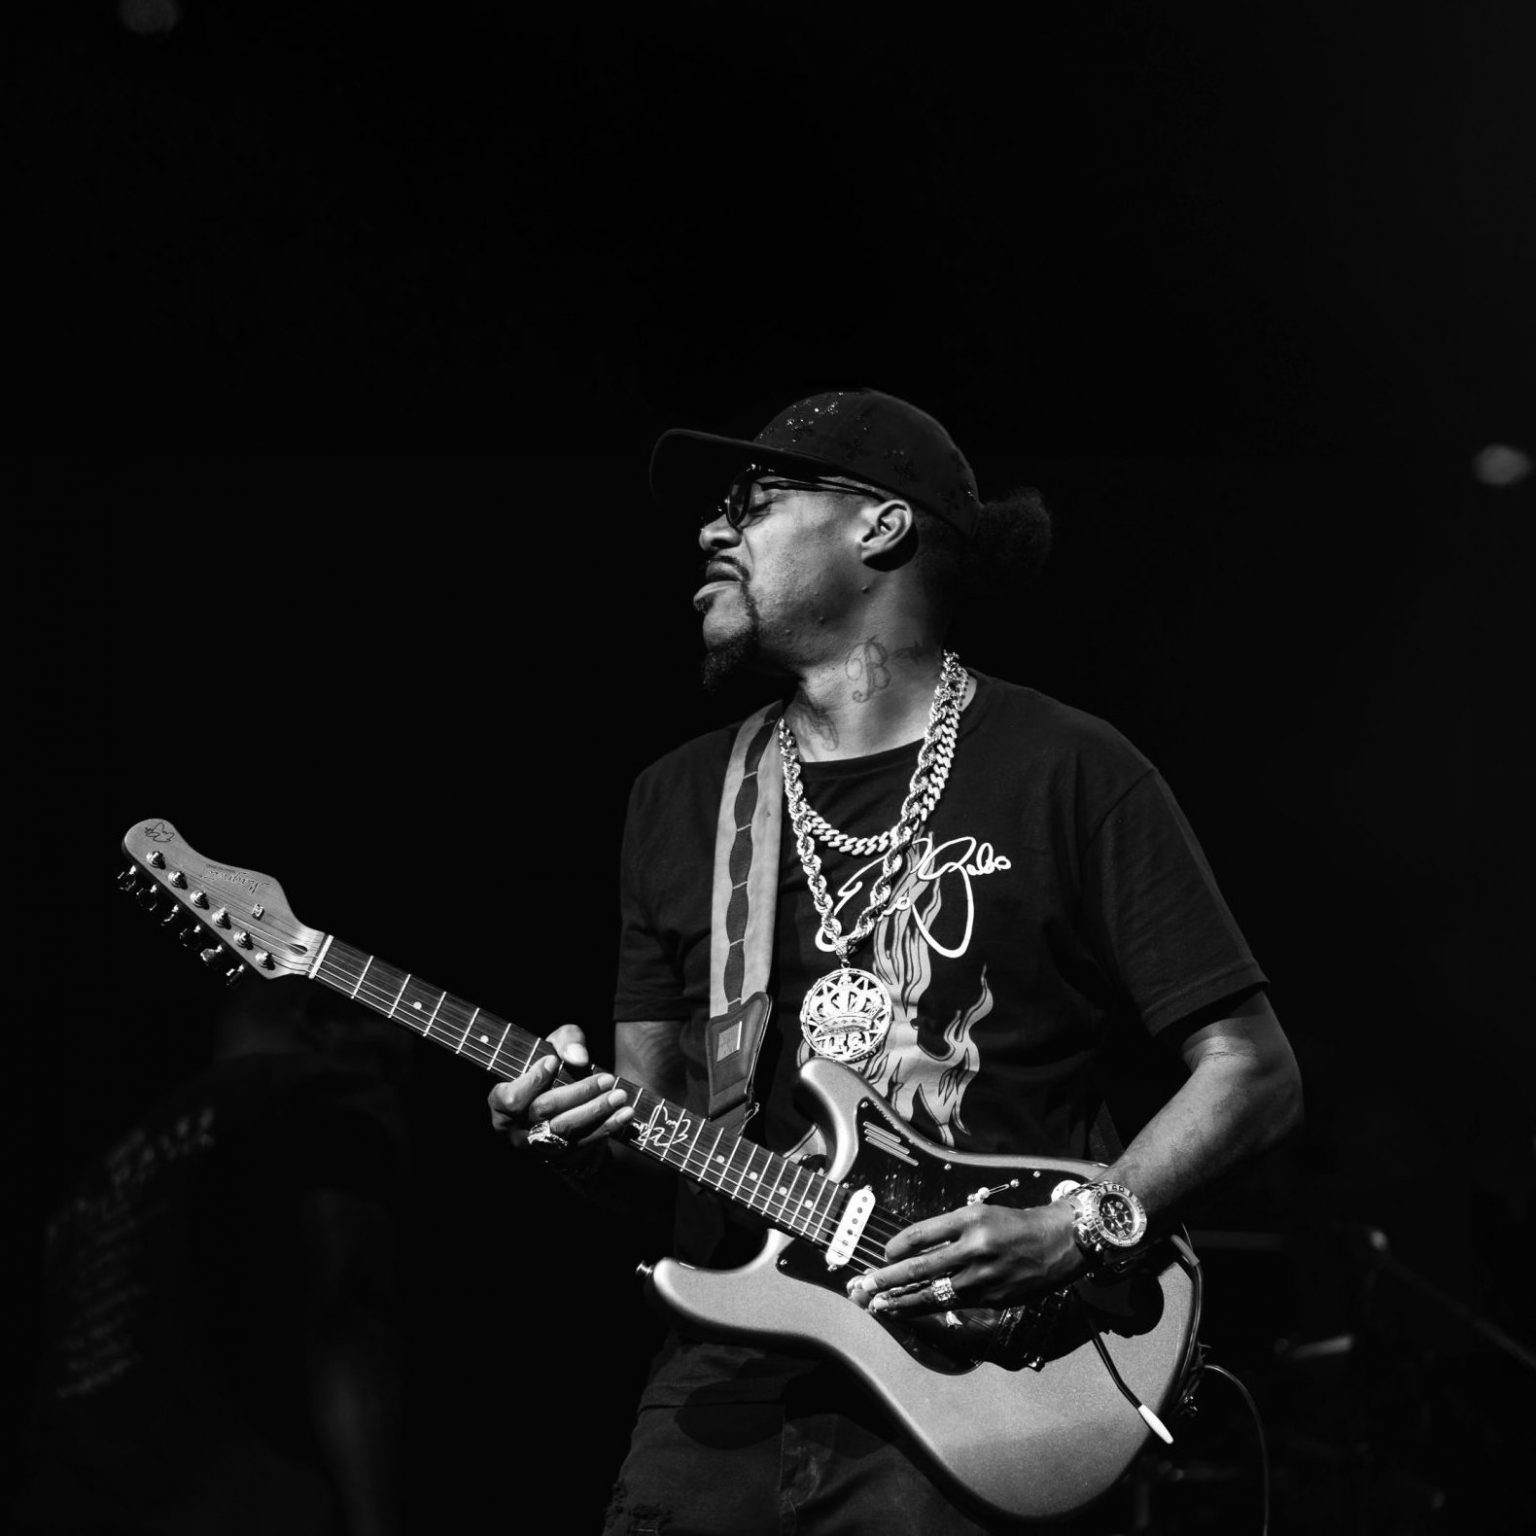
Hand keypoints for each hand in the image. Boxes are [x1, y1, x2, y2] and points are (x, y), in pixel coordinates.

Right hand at [486, 1024, 632, 1153]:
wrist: (566, 1100)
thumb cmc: (553, 1068)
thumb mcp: (555, 1045)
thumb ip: (565, 1040)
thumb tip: (578, 1058)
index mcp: (502, 1106)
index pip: (509, 1099)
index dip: (530, 1081)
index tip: (552, 1061)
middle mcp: (516, 1131)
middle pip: (544, 1112)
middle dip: (577, 1093)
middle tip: (606, 1078)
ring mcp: (540, 1147)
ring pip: (566, 1130)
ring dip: (596, 1111)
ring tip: (619, 1095)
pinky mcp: (563, 1156)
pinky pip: (585, 1142)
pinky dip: (608, 1127)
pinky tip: (625, 1114)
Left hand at [847, 1198, 1084, 1315]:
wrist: (1058, 1243)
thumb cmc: (1013, 1224)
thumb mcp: (980, 1213)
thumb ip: (948, 1231)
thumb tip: (912, 1251)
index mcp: (969, 1219)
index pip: (921, 1234)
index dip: (897, 1246)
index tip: (883, 1255)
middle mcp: (974, 1247)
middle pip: (921, 1267)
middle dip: (888, 1279)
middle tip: (864, 1286)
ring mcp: (984, 1277)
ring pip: (934, 1293)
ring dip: (903, 1301)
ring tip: (881, 1306)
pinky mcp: (992, 1299)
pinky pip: (953, 1305)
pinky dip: (929, 1308)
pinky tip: (913, 1310)